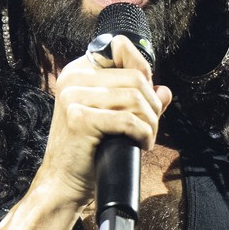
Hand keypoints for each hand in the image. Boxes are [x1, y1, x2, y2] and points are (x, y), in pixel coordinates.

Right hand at [33, 36, 170, 207]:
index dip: (143, 71)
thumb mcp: (114, 118)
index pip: (121, 48)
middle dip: (153, 105)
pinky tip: (140, 144)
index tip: (146, 98)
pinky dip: (143, 134)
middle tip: (150, 126)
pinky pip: (128, 120)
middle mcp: (73, 79)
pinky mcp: (79, 118)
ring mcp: (73, 97)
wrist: (63, 182)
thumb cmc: (89, 150)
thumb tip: (165, 91)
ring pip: (135, 98)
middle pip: (136, 77)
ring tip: (145, 137)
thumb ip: (138, 100)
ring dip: (150, 122)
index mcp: (79, 71)